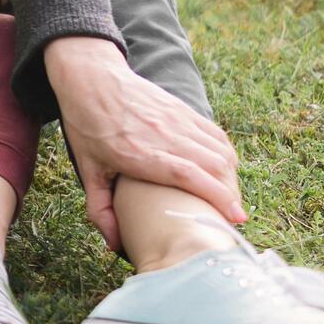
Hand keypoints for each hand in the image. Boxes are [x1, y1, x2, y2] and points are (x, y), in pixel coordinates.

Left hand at [46, 36, 244, 253]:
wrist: (91, 78)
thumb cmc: (87, 125)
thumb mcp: (87, 170)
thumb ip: (99, 209)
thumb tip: (114, 245)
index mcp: (140, 153)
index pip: (189, 175)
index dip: (217, 196)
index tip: (236, 217)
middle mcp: (164, 135)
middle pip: (214, 166)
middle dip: (230, 194)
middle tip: (231, 217)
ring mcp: (177, 120)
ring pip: (220, 151)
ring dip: (231, 177)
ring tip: (229, 198)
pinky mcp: (183, 109)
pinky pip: (216, 134)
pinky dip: (227, 155)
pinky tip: (226, 171)